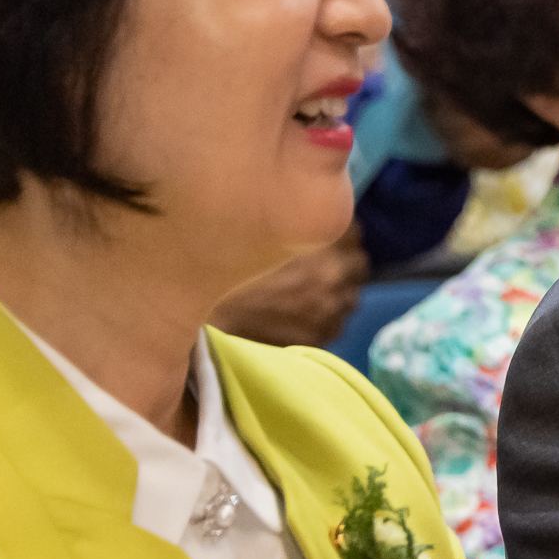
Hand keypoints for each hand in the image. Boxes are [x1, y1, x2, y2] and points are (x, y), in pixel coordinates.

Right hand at [211, 227, 369, 347]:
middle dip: (341, 265)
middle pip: (357, 264)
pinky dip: (322, 320)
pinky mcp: (321, 335)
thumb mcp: (263, 230)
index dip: (335, 237)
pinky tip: (297, 317)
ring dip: (334, 295)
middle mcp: (335, 271)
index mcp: (323, 238)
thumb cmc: (222, 264)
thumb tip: (311, 223)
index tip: (321, 240)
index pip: (353, 232)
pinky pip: (334, 324)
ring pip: (349, 297)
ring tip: (304, 295)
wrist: (201, 311)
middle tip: (315, 269)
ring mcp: (330, 307)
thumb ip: (296, 227)